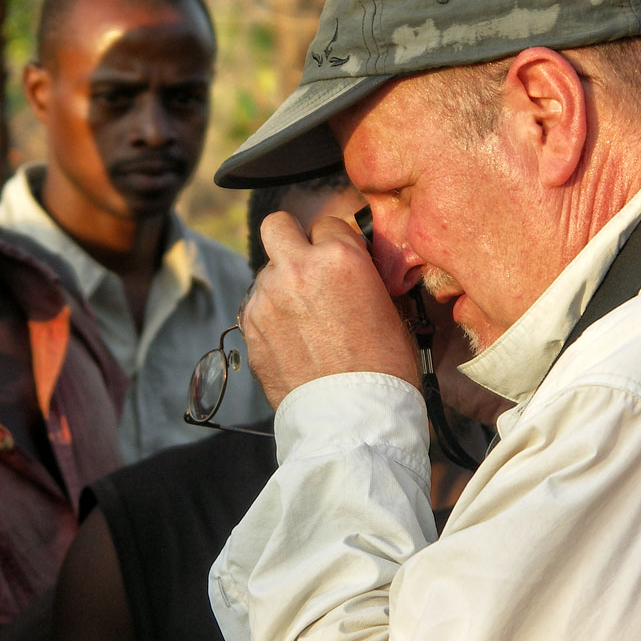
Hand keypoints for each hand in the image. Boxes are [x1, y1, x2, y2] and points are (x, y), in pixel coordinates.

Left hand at [244, 211, 419, 408]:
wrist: (352, 417)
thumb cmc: (383, 367)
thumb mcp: (390, 307)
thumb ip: (363, 274)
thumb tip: (354, 263)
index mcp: (339, 257)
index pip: (328, 223)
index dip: (335, 243)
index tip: (340, 260)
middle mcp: (296, 268)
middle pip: (278, 225)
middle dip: (292, 239)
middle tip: (306, 263)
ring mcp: (267, 297)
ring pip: (266, 270)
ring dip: (281, 284)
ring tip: (304, 318)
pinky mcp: (250, 325)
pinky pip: (256, 305)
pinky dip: (270, 315)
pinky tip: (292, 339)